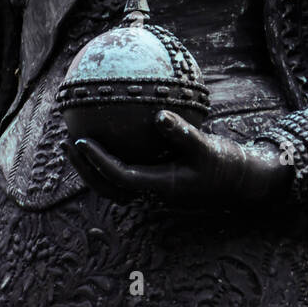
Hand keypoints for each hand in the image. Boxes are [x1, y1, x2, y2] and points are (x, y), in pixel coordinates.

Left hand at [66, 109, 292, 207]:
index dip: (97, 162)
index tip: (81, 141)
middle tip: (68, 141)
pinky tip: (106, 132)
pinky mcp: (155, 181)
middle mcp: (151, 192)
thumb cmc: (224, 164)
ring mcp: (152, 189)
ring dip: (92, 166)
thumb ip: (182, 133)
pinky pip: (125, 170)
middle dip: (84, 168)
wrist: (239, 182)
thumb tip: (159, 114)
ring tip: (75, 140)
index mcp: (159, 187)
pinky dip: (110, 158)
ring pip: (112, 183)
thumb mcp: (206, 147)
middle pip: (107, 186)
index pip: (119, 177)